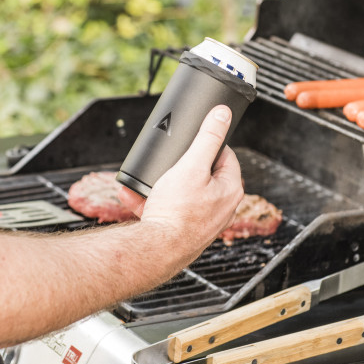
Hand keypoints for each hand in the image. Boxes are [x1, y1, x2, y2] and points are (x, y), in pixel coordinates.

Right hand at [119, 105, 242, 246]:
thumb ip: (207, 137)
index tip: (190, 142)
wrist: (157, 250)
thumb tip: (222, 114)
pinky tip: (132, 195)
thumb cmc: (178, 211)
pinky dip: (150, 201)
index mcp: (230, 189)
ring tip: (145, 179)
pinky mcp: (183, 231)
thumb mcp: (192, 165)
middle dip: (178, 165)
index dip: (206, 144)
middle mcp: (221, 207)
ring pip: (180, 192)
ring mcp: (202, 221)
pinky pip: (166, 209)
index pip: (225, 156)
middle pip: (201, 174)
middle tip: (166, 162)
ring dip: (159, 183)